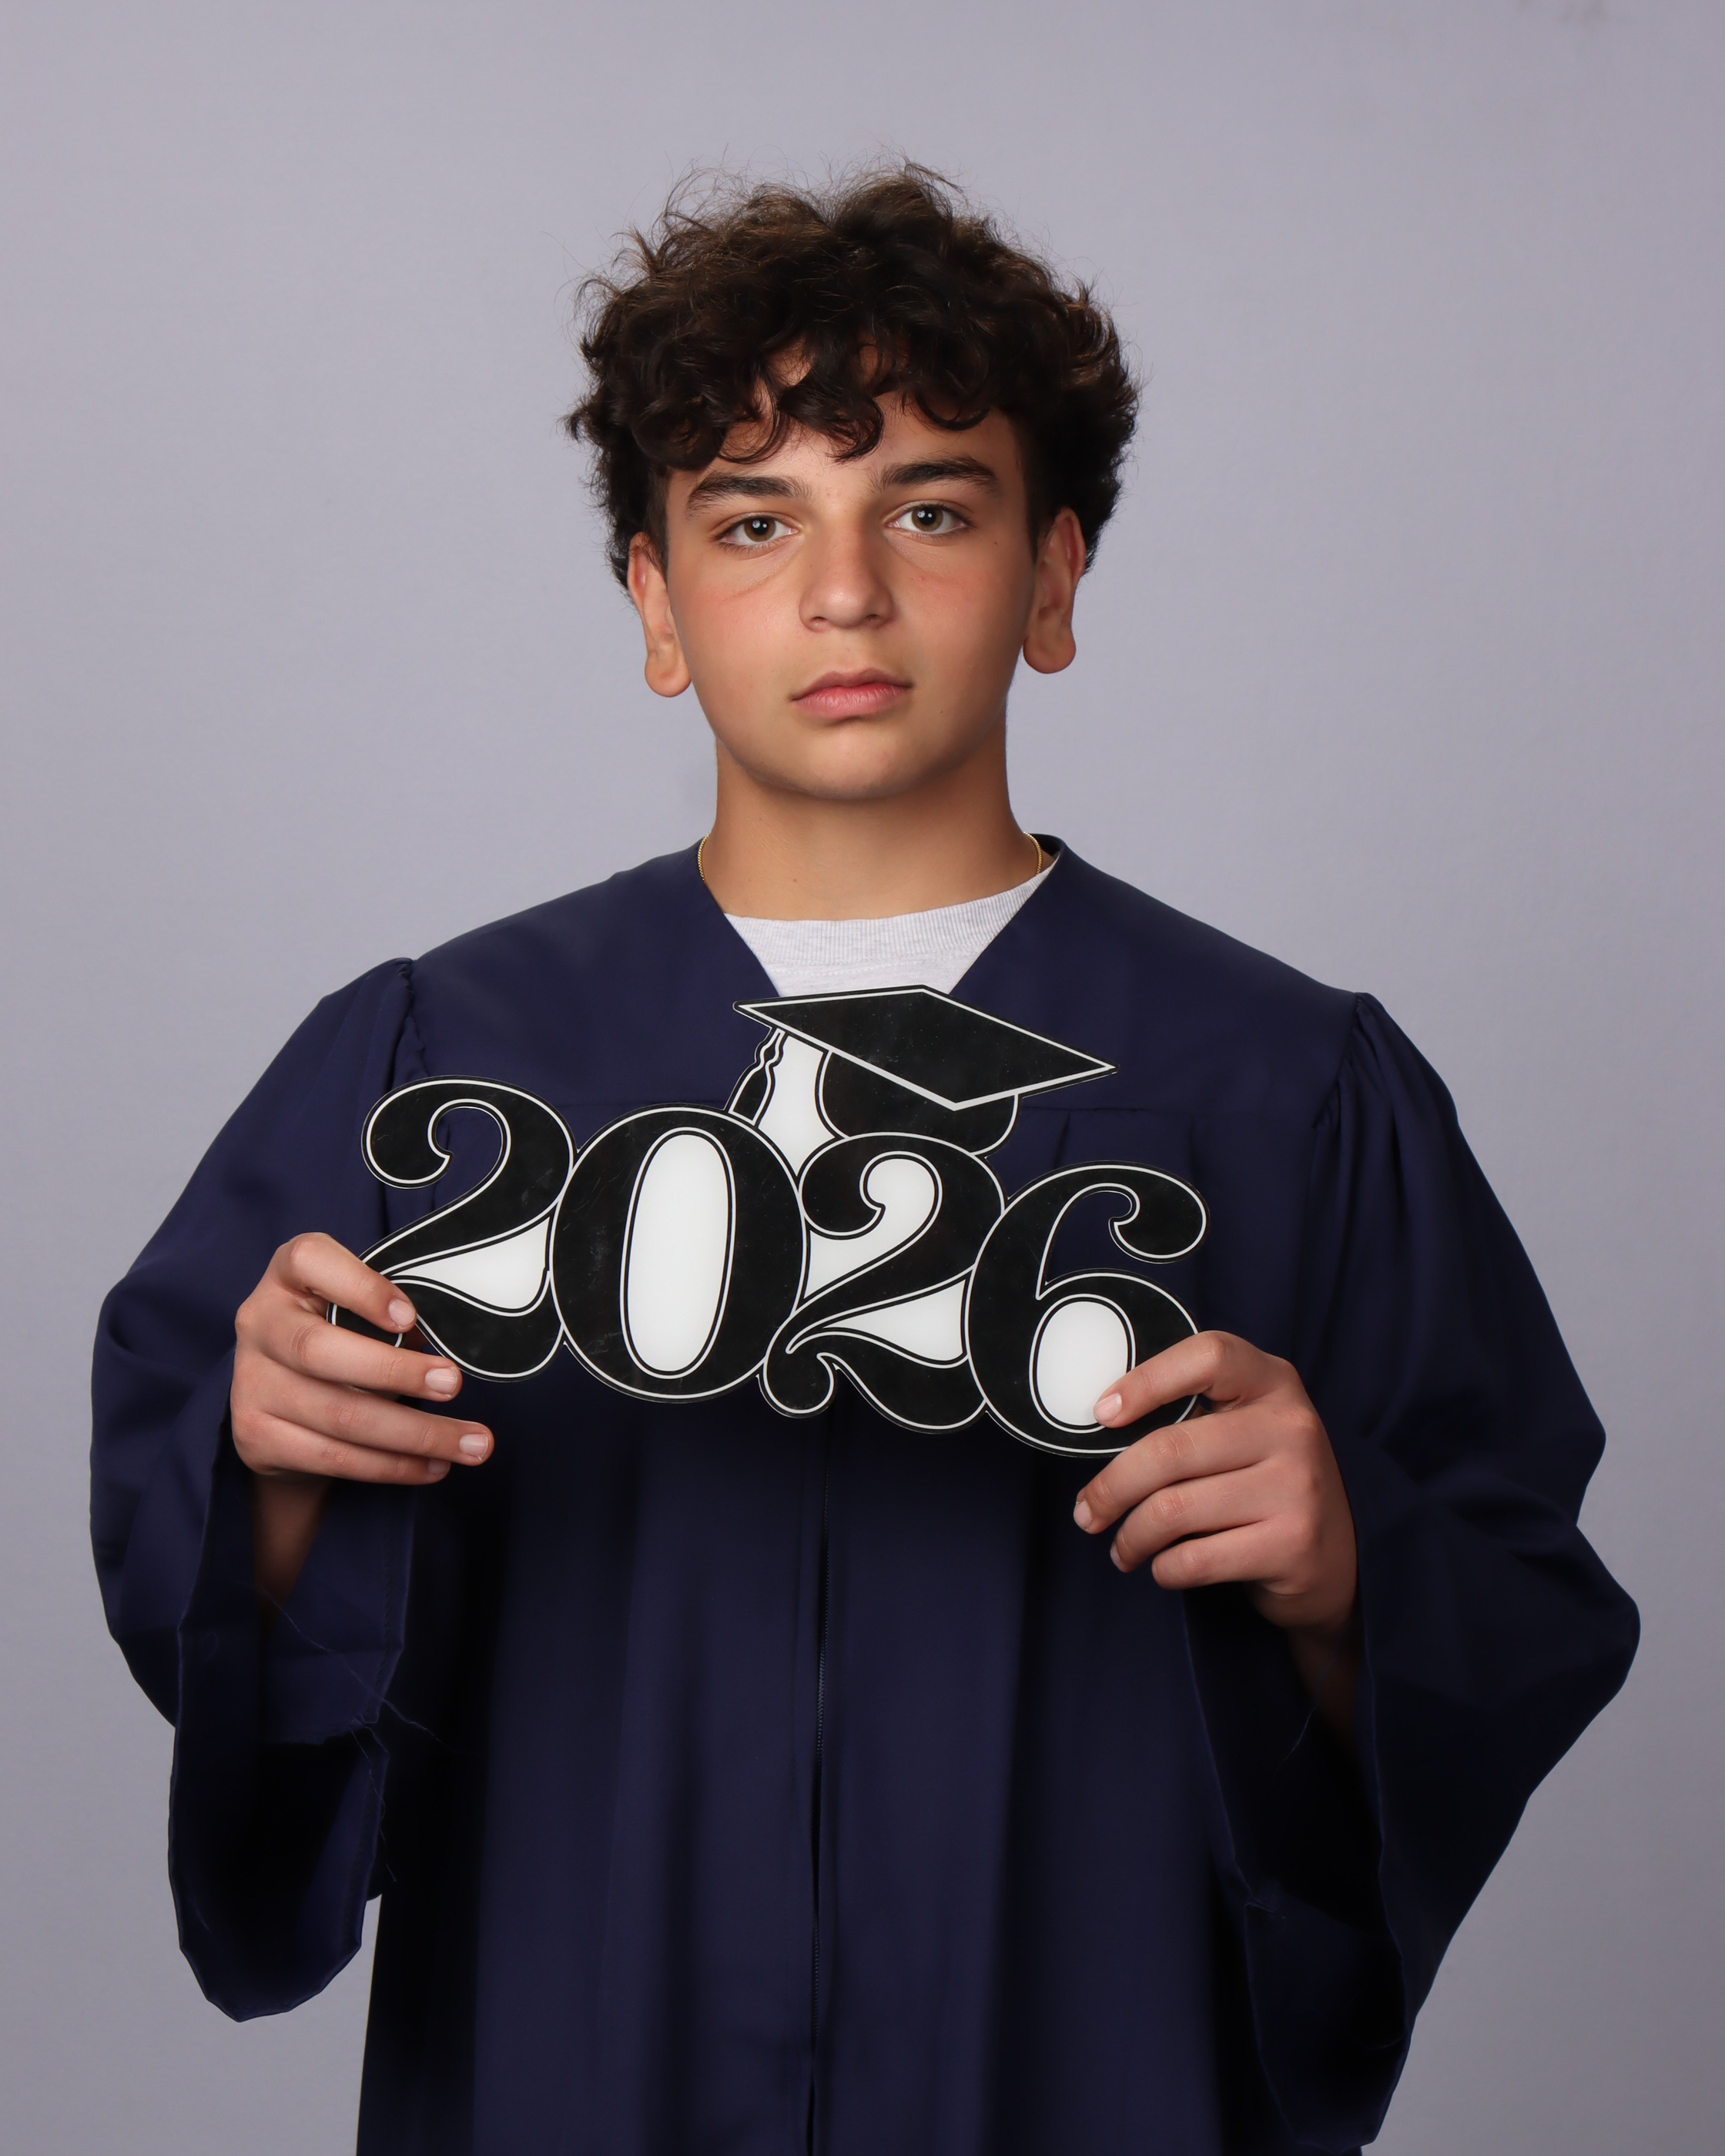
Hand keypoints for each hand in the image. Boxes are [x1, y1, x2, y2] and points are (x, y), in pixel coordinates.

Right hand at [231, 1233, 492, 1610]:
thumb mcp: (359, 1308)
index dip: (360, 1287)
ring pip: (337, 1415)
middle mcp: (259, 1322)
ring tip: (472, 1445)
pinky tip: (432, 1467)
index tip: (411, 1316)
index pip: (309, 1261)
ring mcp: (250, 1382)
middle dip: (396, 1372)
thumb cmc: (341, 1334)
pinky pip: (331, 1457)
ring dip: (414, 1435)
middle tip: (454, 1384)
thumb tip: (456, 1345)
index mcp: (287, 1274)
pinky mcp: (255, 1436)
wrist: (279, 1398)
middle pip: (319, 1350)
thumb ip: (394, 1315)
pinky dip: (390, 1466)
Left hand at [1072, 1332, 1356, 1644]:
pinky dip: (1163, 1569)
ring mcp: (1297, 1488)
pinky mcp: (1293, 1545)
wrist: (1338, 1558)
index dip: (1146, 1380)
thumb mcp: (1245, 1427)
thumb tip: (1099, 1425)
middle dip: (1110, 1488)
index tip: (1101, 1414)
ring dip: (1131, 1537)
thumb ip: (1191, 1413)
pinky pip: (1194, 1559)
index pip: (1207, 1357)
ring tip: (1123, 1547)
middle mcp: (1292, 1427)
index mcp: (1274, 1382)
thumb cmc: (1265, 1483)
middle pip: (1169, 1449)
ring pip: (1173, 1510)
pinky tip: (1163, 1566)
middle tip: (1086, 1512)